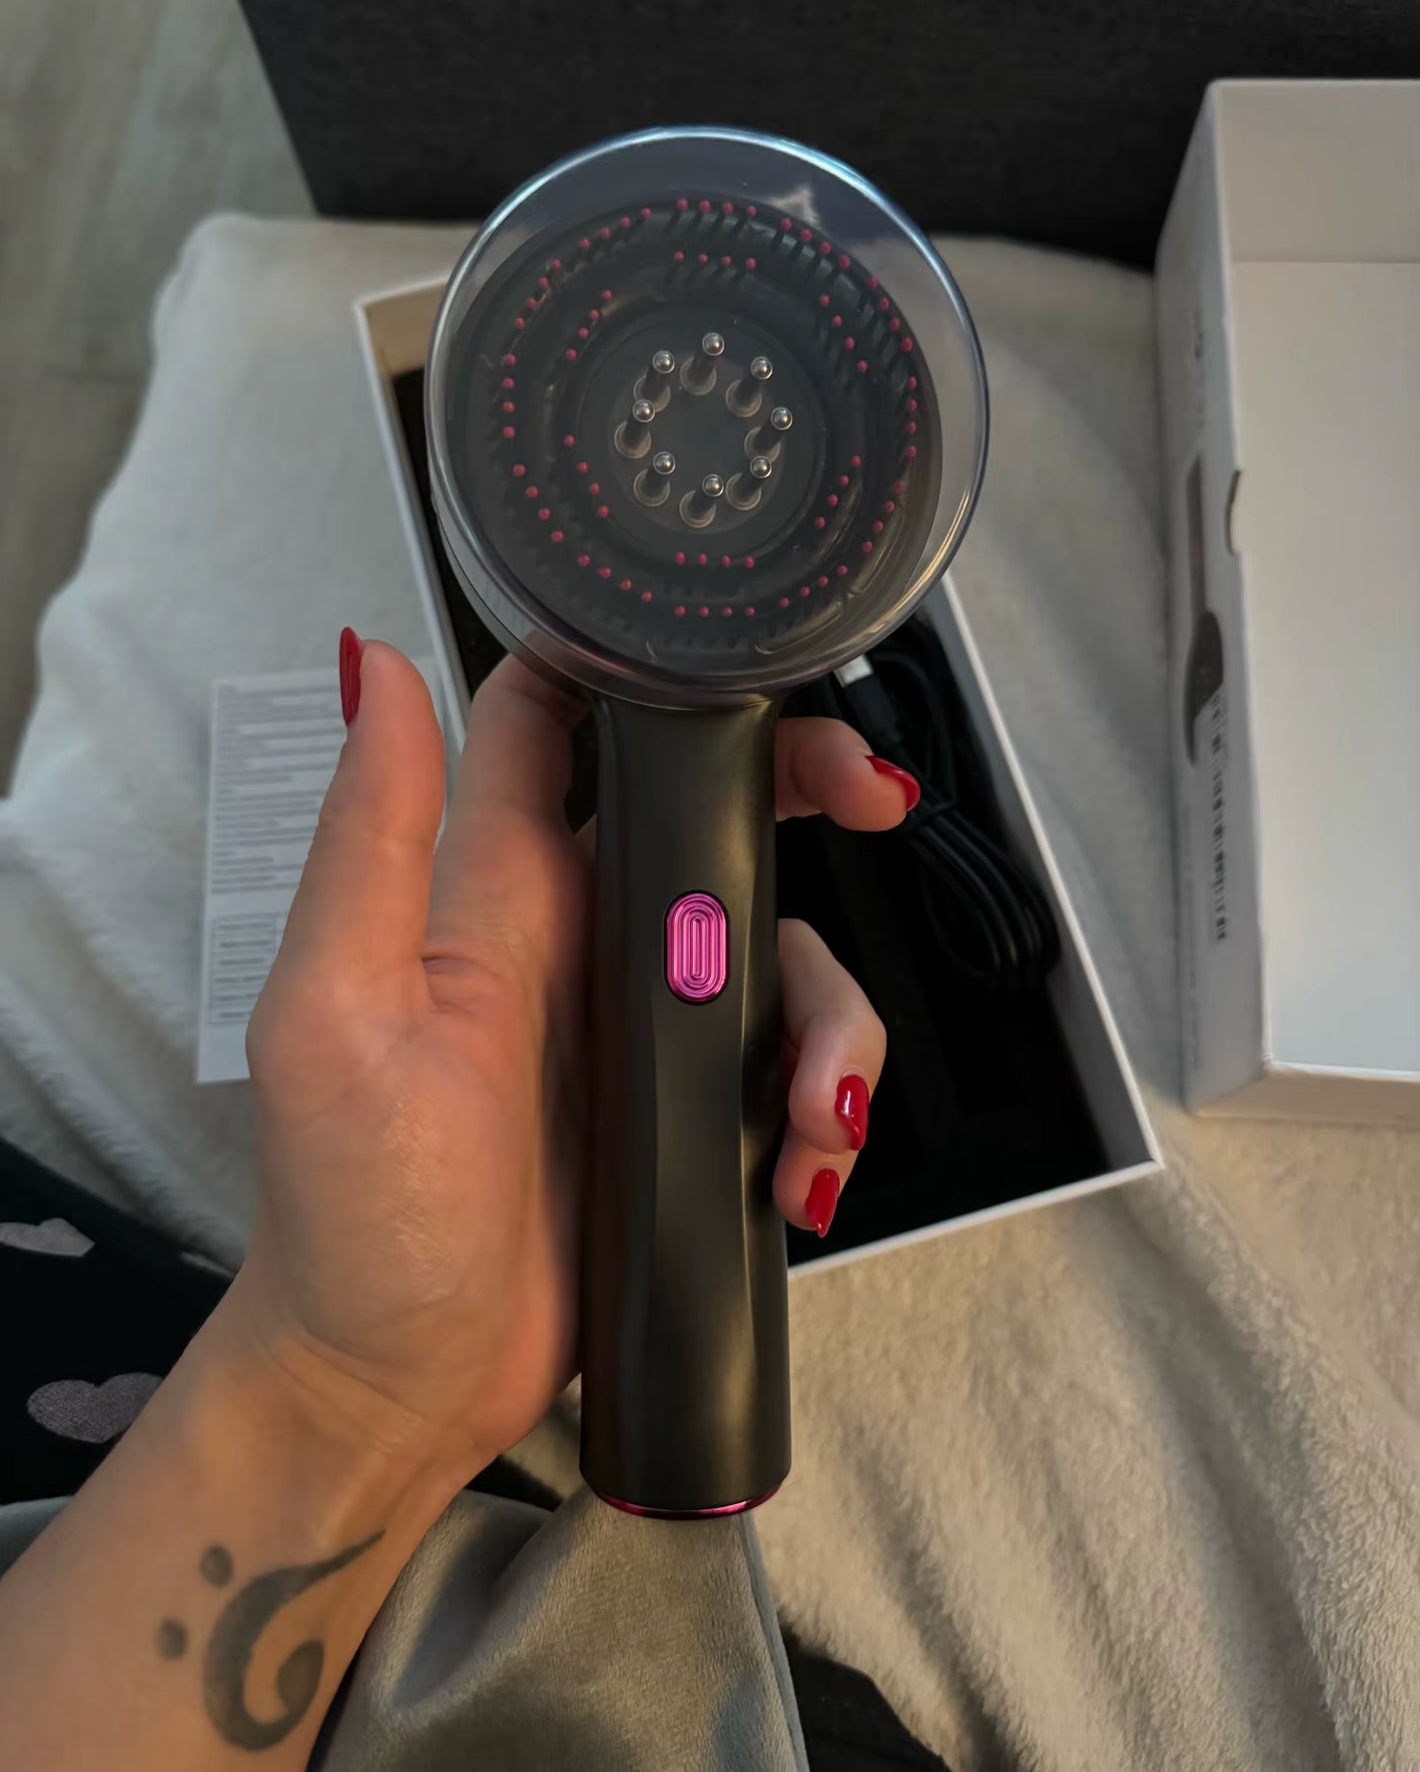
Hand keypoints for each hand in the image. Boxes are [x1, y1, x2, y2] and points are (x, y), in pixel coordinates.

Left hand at [231, 640, 914, 1484]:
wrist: (400, 1385)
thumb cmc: (354, 1212)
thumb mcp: (340, 1013)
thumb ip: (373, 837)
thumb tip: (372, 663)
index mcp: (495, 892)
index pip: (561, 722)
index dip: (645, 662)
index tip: (738, 653)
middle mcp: (578, 938)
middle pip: (716, 818)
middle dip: (806, 795)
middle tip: (876, 810)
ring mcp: (643, 1028)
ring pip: (780, 954)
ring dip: (833, 1017)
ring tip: (820, 1114)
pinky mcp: (688, 1113)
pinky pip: (788, 1068)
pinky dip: (825, 1106)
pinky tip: (809, 1165)